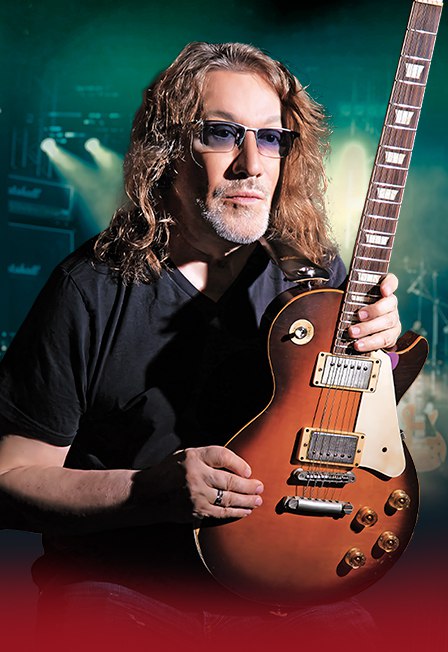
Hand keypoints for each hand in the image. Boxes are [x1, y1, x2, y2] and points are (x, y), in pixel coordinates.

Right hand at [133, 446, 263, 523]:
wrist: (147, 494)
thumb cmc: (170, 472)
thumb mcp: (186, 456)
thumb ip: (208, 458)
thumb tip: (238, 467)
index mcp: (192, 457)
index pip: (222, 455)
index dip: (239, 463)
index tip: (248, 470)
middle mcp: (195, 475)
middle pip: (229, 479)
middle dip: (249, 485)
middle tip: (260, 487)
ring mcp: (195, 495)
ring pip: (228, 498)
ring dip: (247, 500)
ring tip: (257, 499)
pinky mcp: (196, 511)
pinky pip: (221, 513)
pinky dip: (236, 512)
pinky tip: (246, 511)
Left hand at [348, 273, 400, 351]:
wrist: (363, 325)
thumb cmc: (357, 307)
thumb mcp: (352, 297)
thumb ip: (348, 293)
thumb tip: (324, 291)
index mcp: (383, 290)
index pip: (391, 281)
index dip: (389, 284)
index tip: (384, 290)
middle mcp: (391, 304)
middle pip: (390, 304)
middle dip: (374, 310)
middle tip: (358, 315)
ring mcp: (393, 320)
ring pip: (387, 323)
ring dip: (368, 328)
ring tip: (352, 333)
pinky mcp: (391, 335)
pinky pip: (385, 340)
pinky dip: (371, 343)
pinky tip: (359, 345)